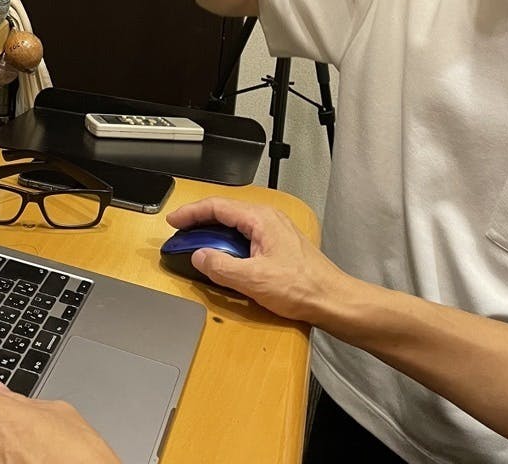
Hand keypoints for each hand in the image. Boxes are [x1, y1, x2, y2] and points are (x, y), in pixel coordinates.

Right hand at [164, 197, 345, 323]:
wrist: (333, 300)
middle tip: (180, 233)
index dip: (191, 213)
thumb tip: (199, 256)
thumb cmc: (303, 288)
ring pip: (235, 224)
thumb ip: (221, 266)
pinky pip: (245, 236)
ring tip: (196, 244)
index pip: (217, 206)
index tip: (173, 221)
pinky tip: (223, 257)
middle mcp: (268, 219)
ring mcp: (274, 231)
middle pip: (225, 212)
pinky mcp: (278, 245)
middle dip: (199, 221)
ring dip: (213, 233)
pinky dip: (227, 242)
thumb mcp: (253, 280)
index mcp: (260, 219)